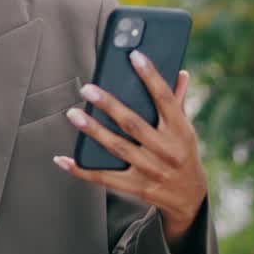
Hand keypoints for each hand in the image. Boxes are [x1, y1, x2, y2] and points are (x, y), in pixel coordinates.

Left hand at [53, 50, 207, 246]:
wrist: (190, 198)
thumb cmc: (183, 153)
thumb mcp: (186, 128)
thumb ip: (178, 101)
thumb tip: (180, 72)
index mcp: (181, 131)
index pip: (165, 99)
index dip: (151, 76)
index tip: (134, 55)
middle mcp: (167, 151)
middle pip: (134, 124)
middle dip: (109, 105)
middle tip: (88, 89)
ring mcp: (151, 171)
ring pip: (117, 148)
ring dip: (93, 131)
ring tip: (73, 114)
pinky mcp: (136, 188)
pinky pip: (104, 178)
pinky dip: (81, 169)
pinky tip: (62, 159)